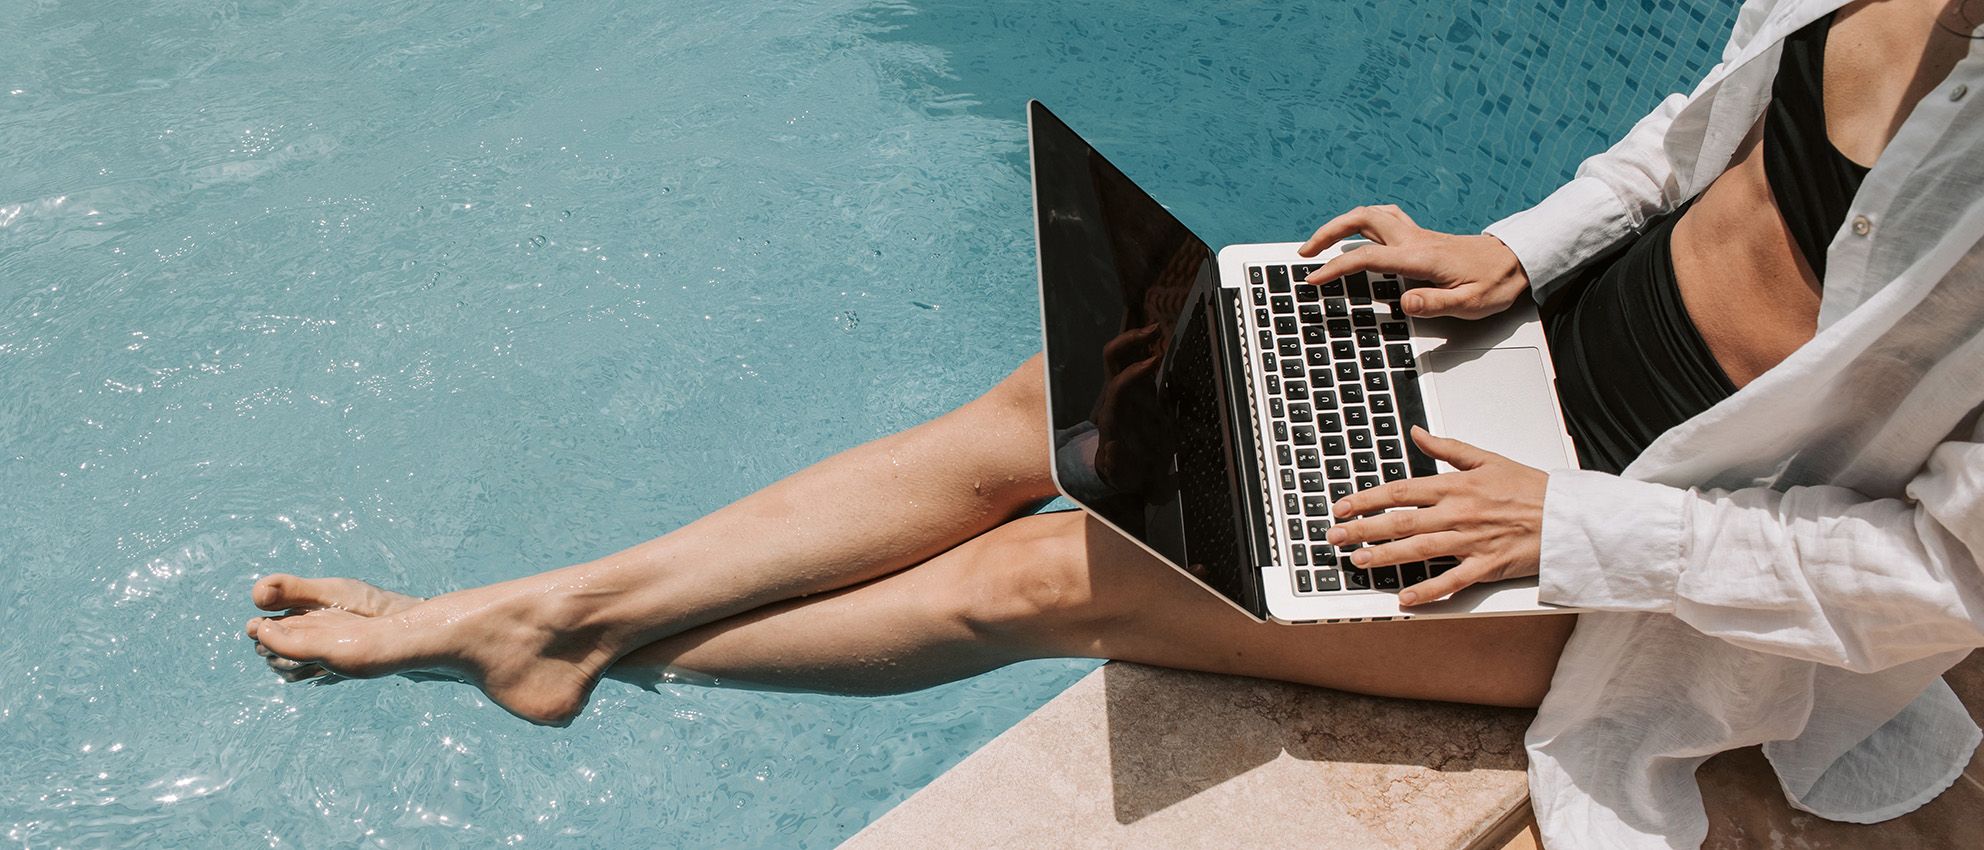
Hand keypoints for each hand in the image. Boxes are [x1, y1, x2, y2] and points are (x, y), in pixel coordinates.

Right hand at [1296, 205, 1530, 319]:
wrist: (1518, 260)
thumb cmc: (1496, 283)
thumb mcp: (1472, 303)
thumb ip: (1436, 303)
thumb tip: (1403, 303)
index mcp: (1421, 258)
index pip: (1368, 257)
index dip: (1337, 267)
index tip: (1314, 278)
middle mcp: (1415, 240)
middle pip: (1362, 220)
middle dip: (1328, 232)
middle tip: (1306, 252)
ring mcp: (1417, 234)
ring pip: (1372, 214)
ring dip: (1342, 222)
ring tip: (1321, 241)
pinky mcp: (1421, 236)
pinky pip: (1384, 218)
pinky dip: (1363, 221)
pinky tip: (1356, 234)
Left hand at [1327, 427, 1546, 605]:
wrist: (1567, 515)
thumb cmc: (1529, 488)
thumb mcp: (1486, 458)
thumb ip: (1447, 448)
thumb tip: (1416, 433)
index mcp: (1455, 486)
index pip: (1400, 491)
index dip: (1366, 499)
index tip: (1342, 506)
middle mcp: (1457, 513)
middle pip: (1400, 522)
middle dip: (1362, 530)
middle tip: (1334, 537)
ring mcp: (1470, 541)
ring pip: (1418, 550)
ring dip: (1384, 557)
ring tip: (1358, 561)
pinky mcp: (1486, 566)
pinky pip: (1451, 581)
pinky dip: (1427, 591)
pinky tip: (1404, 598)